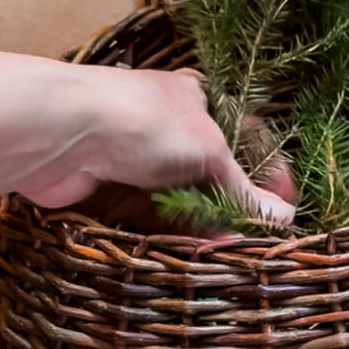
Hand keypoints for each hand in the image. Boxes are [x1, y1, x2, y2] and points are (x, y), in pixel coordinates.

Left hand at [18, 66, 295, 225]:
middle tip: (261, 234)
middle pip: (217, 172)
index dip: (270, 171)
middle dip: (240, 203)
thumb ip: (244, 189)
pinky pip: (158, 217)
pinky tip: (203, 249)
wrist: (61, 133)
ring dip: (211, 223)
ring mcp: (143, 159)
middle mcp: (173, 127)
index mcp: (198, 99)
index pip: (248, 136)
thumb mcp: (208, 151)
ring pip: (188, 198)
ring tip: (238, 250)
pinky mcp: (118, 191)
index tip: (287, 206)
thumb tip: (284, 219)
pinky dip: (180, 233)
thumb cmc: (145, 123)